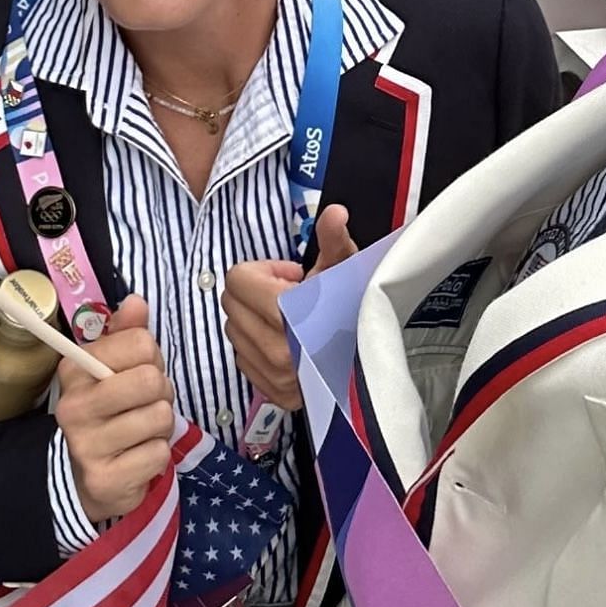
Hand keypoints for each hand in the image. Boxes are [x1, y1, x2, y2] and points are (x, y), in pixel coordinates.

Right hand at [55, 295, 174, 523]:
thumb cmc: (110, 410)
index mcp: (75, 370)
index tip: (139, 372)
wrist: (89, 476)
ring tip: (144, 430)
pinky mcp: (105, 481)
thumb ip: (128, 332)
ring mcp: (86, 446)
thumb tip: (136, 301)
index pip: (140, 343)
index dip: (152, 357)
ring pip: (159, 417)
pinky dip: (158, 454)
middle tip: (148, 403)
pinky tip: (139, 456)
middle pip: (150, 380)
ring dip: (162, 425)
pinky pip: (159, 454)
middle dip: (162, 392)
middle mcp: (74, 407)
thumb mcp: (115, 366)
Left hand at [222, 205, 357, 409]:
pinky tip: (284, 339)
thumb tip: (335, 213)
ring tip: (288, 317)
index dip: (263, 271)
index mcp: (288, 316)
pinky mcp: (274, 394)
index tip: (291, 278)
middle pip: (231, 303)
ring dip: (254, 318)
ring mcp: (273, 376)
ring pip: (234, 330)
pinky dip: (256, 344)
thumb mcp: (345, 269)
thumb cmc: (355, 310)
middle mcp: (276, 351)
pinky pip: (243, 358)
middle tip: (290, 295)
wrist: (374, 363)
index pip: (238, 280)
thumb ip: (333, 239)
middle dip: (256, 292)